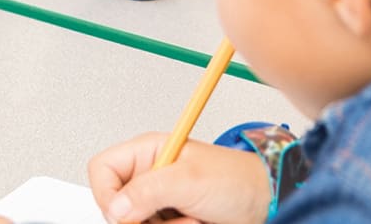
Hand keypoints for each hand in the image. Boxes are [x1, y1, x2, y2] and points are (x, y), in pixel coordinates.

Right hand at [86, 132, 269, 223]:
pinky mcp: (171, 220)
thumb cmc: (238, 179)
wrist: (268, 202)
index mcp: (147, 152)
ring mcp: (160, 200)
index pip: (102, 170)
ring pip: (135, 223)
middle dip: (140, 218)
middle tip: (165, 216)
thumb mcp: (189, 180)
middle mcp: (149, 175)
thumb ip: (147, 191)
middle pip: (117, 204)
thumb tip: (115, 208)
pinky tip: (192, 223)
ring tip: (189, 219)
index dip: (107, 193)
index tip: (125, 212)